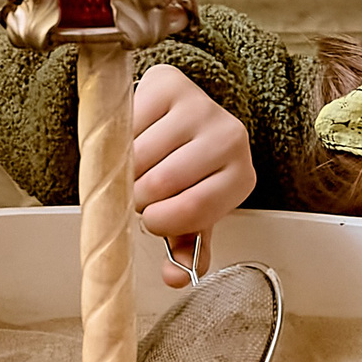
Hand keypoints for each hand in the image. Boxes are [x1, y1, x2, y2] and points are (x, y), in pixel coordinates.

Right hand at [129, 65, 255, 286]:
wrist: (182, 116)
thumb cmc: (188, 171)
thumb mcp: (192, 212)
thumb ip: (187, 248)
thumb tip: (175, 278)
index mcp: (242, 178)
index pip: (192, 212)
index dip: (159, 221)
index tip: (150, 218)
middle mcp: (231, 137)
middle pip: (160, 182)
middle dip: (138, 196)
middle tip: (139, 190)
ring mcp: (201, 106)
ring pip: (139, 154)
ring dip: (124, 169)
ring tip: (134, 166)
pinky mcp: (170, 82)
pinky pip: (128, 122)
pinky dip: (119, 137)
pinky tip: (132, 138)